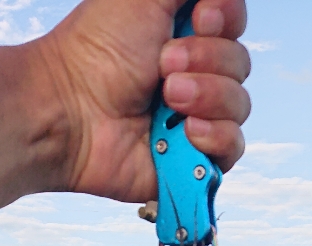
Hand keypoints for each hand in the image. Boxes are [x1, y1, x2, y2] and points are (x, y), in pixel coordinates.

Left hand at [39, 0, 250, 201]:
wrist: (71, 110)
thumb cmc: (96, 50)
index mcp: (185, 32)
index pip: (234, 21)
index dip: (226, 18)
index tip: (200, 18)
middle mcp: (194, 74)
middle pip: (240, 63)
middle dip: (207, 59)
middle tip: (162, 65)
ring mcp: (195, 118)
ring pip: (239, 105)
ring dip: (207, 96)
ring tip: (167, 97)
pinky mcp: (193, 160)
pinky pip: (232, 147)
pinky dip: (214, 136)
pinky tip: (186, 132)